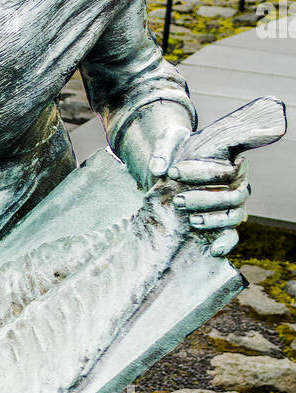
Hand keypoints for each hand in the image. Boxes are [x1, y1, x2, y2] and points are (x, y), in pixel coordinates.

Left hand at [116, 103, 249, 257]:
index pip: (228, 170)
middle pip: (233, 196)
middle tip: (177, 200)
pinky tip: (213, 250)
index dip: (202, 172)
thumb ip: (163, 150)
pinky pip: (230, 235)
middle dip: (205, 199)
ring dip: (213, 221)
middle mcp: (234, 185)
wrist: (168, 167)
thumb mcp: (168, 141)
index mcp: (228, 163)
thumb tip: (158, 169)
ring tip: (190, 221)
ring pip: (233, 216)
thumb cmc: (175, 150)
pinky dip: (225, 243)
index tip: (173, 172)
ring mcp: (228, 205)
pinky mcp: (220, 222)